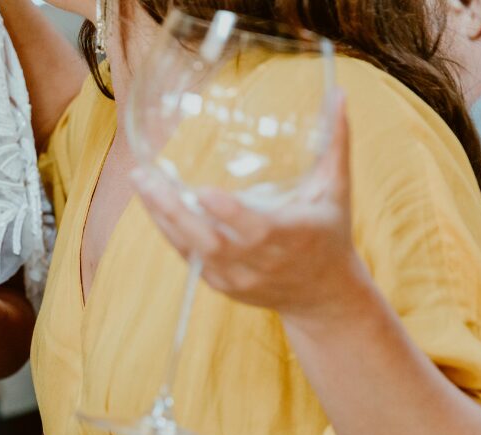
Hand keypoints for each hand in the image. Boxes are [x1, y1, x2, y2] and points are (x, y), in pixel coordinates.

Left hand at [134, 92, 370, 324]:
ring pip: (191, 249)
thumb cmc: (329, 234)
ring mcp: (236, 277)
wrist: (322, 295)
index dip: (228, 213)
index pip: (255, 230)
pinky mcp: (220, 284)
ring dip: (162, 216)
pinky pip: (188, 257)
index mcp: (290, 237)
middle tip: (145, 177)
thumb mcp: (336, 191)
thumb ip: (335, 145)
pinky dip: (169, 230)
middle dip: (174, 210)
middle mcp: (258, 262)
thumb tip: (339, 94)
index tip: (203, 192)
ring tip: (141, 182)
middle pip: (209, 241)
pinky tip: (152, 203)